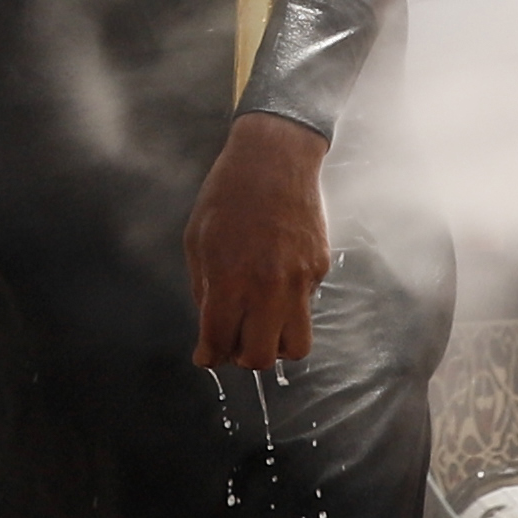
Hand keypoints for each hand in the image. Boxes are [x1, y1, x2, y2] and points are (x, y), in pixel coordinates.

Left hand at [188, 112, 335, 370]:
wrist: (275, 158)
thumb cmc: (228, 194)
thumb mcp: (197, 240)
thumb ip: (204, 288)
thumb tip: (212, 326)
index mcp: (231, 280)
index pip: (220, 343)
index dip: (209, 356)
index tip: (206, 355)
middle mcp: (269, 287)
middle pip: (261, 358)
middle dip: (243, 357)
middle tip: (234, 341)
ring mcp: (301, 280)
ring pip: (296, 346)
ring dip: (275, 343)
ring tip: (261, 324)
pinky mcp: (320, 268)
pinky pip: (306, 307)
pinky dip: (289, 306)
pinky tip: (276, 278)